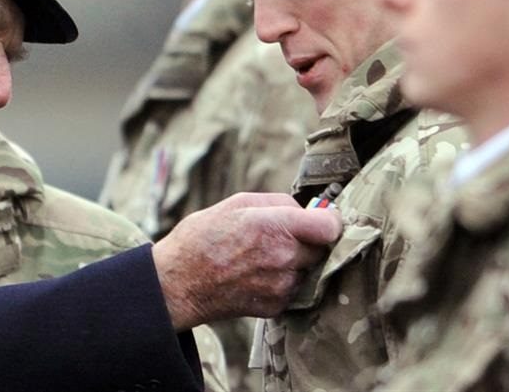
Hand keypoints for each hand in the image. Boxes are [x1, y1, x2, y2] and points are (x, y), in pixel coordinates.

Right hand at [152, 192, 341, 330]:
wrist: (178, 282)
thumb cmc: (203, 237)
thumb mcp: (238, 203)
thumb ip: (280, 203)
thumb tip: (307, 210)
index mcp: (276, 226)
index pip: (330, 226)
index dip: (329, 219)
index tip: (321, 218)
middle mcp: (284, 258)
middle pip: (324, 248)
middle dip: (311, 240)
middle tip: (287, 236)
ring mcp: (282, 286)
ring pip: (311, 270)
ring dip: (299, 262)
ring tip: (268, 255)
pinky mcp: (276, 306)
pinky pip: (296, 289)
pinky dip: (286, 281)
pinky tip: (260, 273)